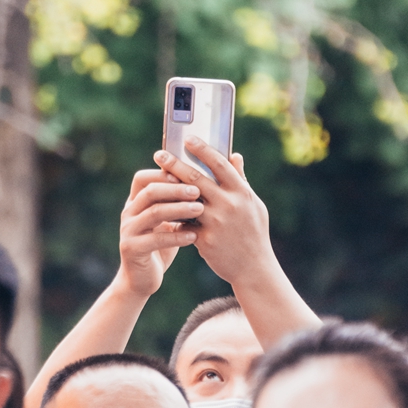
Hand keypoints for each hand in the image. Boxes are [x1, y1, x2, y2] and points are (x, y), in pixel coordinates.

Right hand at [116, 169, 202, 297]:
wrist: (141, 279)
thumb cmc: (160, 246)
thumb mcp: (168, 222)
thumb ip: (176, 204)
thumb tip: (203, 181)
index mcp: (135, 202)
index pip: (142, 178)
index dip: (162, 173)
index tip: (186, 174)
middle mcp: (128, 213)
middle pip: (150, 192)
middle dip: (175, 189)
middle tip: (197, 191)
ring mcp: (128, 230)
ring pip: (154, 213)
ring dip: (179, 209)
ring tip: (200, 209)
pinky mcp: (132, 249)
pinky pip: (156, 240)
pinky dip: (176, 237)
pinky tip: (194, 237)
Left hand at [153, 137, 273, 286]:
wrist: (254, 269)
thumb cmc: (254, 233)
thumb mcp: (253, 205)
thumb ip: (241, 180)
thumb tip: (235, 155)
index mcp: (242, 193)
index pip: (220, 164)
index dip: (203, 149)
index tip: (188, 139)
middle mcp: (230, 205)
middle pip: (197, 178)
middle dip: (175, 164)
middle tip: (158, 154)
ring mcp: (217, 223)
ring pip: (185, 202)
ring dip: (168, 190)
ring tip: (153, 181)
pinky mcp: (206, 241)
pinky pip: (183, 225)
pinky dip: (173, 219)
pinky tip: (161, 212)